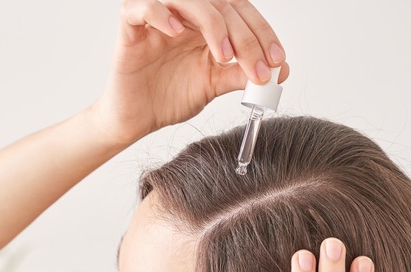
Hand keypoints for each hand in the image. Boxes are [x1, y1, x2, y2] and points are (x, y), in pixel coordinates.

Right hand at [91, 0, 289, 147]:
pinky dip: (161, 14)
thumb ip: (242, 74)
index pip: (240, 12)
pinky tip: (176, 33)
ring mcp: (157, 18)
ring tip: (223, 55)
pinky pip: (143, 6)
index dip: (262, 33)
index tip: (276, 62)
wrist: (135, 120)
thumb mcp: (214, 85)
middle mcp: (184, 15)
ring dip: (212, 23)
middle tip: (258, 68)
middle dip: (245, 37)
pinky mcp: (130, 28)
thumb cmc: (168, 98)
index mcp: (205, 24)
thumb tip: (280, 71)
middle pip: (221, 5)